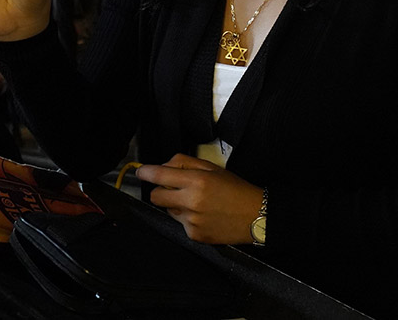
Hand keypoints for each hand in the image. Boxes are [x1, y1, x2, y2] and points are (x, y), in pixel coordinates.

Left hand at [135, 153, 262, 244]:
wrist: (256, 216)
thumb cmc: (236, 189)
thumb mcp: (212, 168)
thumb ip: (185, 163)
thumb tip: (163, 166)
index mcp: (197, 181)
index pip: (160, 176)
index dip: (146, 172)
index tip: (141, 171)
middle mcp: (192, 202)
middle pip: (156, 197)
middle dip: (160, 190)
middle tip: (175, 188)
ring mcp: (192, 221)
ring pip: (168, 210)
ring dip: (176, 205)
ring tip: (198, 202)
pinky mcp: (194, 235)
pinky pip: (180, 223)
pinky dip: (188, 218)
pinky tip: (204, 215)